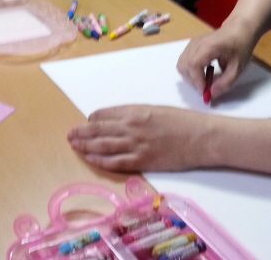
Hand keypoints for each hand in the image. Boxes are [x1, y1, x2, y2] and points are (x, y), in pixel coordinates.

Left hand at [67, 105, 210, 172]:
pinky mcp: (142, 161)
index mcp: (134, 111)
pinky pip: (115, 161)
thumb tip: (117, 121)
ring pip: (102, 145)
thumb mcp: (155, 110)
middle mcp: (131, 126)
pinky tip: (90, 158)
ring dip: (85, 144)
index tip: (86, 122)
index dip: (92, 119)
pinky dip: (100, 160)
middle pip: (98, 129)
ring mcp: (135, 144)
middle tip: (69, 134)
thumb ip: (135, 115)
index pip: (104, 114)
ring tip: (73, 144)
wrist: (201, 137)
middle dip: (81, 131)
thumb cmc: (182, 121)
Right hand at [176, 25, 255, 99]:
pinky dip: (189, 71)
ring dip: (190, 77)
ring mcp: (192, 43)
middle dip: (193, 81)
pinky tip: (202, 72)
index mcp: (209, 47)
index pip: (194, 64)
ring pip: (181, 64)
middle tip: (206, 88)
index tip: (205, 92)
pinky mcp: (191, 45)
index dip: (197, 81)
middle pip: (184, 66)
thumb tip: (211, 94)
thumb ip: (225, 82)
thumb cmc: (240, 47)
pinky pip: (184, 61)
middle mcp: (196, 44)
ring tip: (204, 80)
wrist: (238, 29)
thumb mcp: (238, 67)